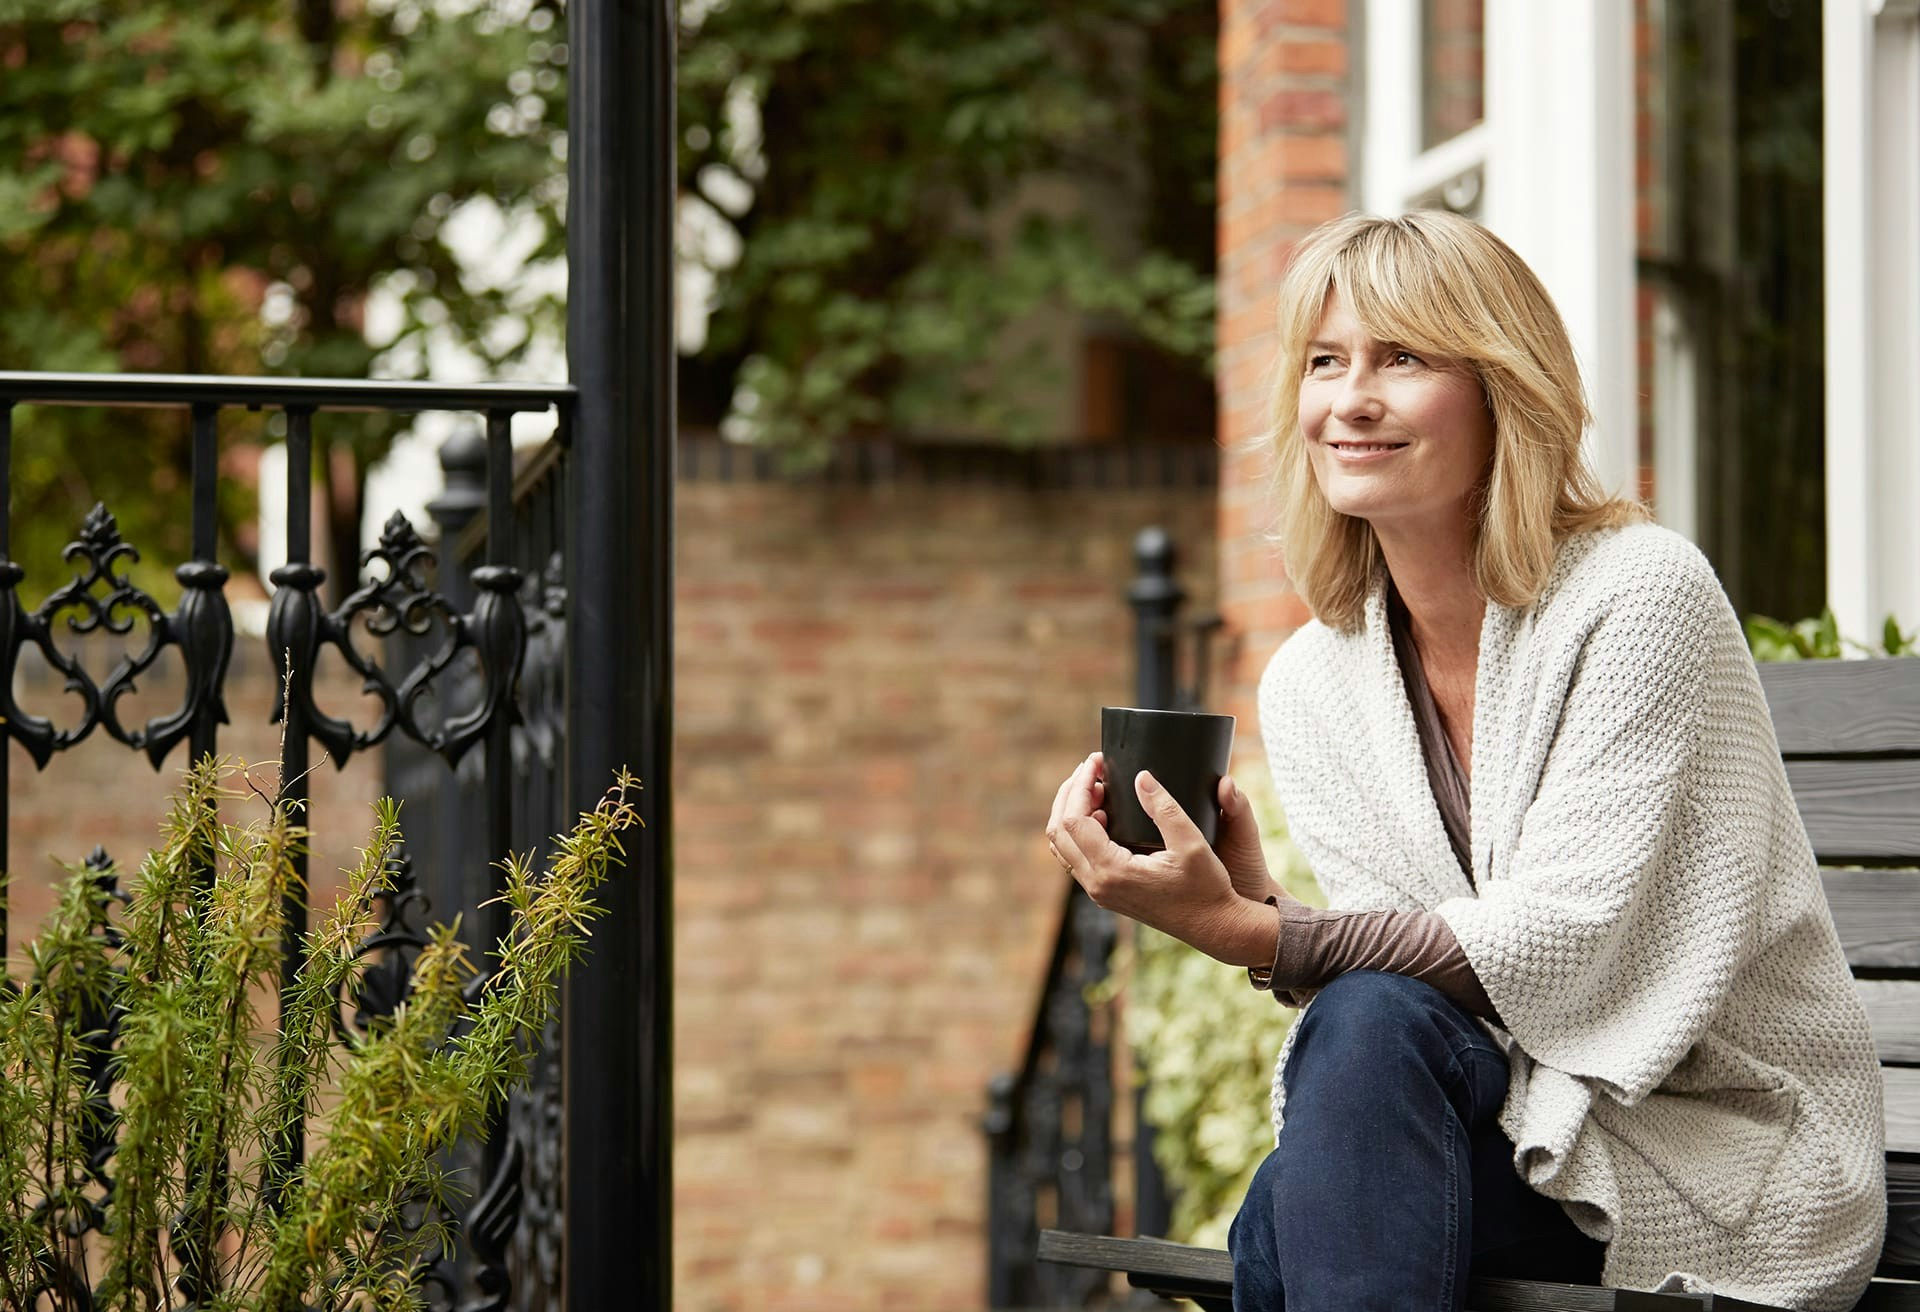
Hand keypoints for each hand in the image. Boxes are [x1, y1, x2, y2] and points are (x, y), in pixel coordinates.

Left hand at [1047, 756, 1274, 966]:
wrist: (1215, 926)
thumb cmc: (1207, 888)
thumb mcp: (1191, 842)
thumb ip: (1164, 808)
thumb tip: (1141, 777)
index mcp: (1112, 871)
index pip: (1074, 820)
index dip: (1080, 785)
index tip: (1096, 762)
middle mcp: (1097, 885)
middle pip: (1058, 832)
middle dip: (1069, 794)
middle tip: (1092, 769)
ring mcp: (1099, 892)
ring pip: (1063, 846)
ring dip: (1072, 812)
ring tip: (1098, 788)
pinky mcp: (1106, 893)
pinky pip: (1076, 857)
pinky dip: (1081, 831)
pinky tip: (1104, 814)